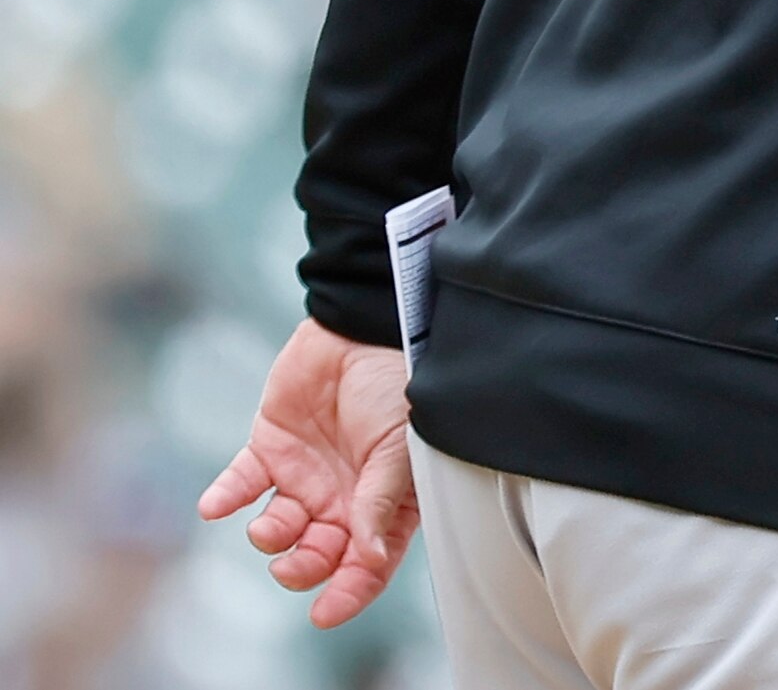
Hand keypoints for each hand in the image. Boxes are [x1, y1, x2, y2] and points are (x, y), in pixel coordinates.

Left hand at [198, 318, 418, 627]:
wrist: (363, 325)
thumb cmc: (398, 382)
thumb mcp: (401, 446)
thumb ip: (382, 501)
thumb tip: (370, 555)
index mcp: (385, 500)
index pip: (368, 561)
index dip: (349, 591)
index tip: (324, 613)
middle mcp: (343, 495)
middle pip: (318, 553)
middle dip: (302, 568)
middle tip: (291, 564)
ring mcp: (305, 473)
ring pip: (278, 527)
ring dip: (270, 537)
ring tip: (271, 525)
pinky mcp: (269, 447)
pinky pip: (240, 484)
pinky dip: (224, 498)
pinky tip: (216, 506)